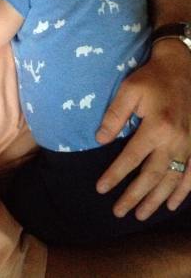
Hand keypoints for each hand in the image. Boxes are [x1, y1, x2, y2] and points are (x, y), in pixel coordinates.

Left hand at [95, 40, 190, 219]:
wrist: (181, 67)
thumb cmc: (151, 78)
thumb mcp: (128, 90)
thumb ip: (114, 116)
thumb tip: (100, 140)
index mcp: (156, 127)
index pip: (131, 159)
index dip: (115, 176)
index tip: (101, 189)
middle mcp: (175, 141)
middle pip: (152, 176)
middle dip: (134, 196)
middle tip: (118, 212)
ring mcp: (190, 145)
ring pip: (172, 180)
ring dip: (156, 200)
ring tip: (141, 215)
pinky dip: (183, 191)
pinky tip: (172, 204)